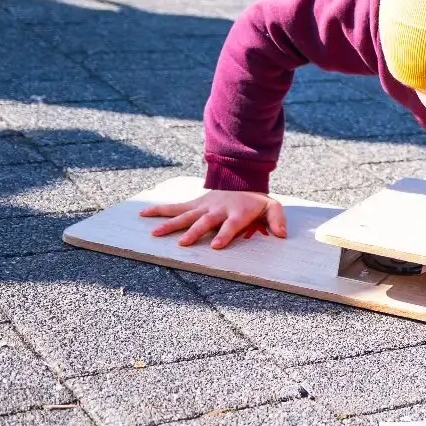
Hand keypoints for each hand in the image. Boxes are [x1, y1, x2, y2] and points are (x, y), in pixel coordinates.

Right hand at [140, 189, 285, 249]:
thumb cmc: (256, 201)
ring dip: (170, 224)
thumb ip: (277, 220)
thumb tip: (282, 235)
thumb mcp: (272, 207)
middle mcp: (217, 210)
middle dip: (194, 232)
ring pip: (185, 215)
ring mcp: (204, 206)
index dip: (224, 235)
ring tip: (154, 233)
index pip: (231, 225)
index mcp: (237, 212)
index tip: (216, 246)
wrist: (242, 179)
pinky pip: (175, 207)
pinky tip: (143, 213)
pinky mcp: (194, 204)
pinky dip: (159, 210)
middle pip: (204, 222)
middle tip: (183, 243)